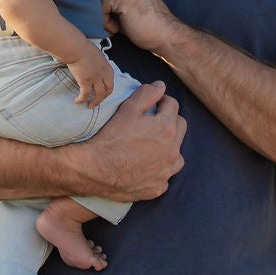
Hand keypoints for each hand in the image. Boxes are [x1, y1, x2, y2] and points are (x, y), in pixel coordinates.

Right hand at [67, 81, 185, 199]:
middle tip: (152, 123)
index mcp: (167, 129)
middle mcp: (172, 151)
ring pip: (177, 155)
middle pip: (180, 129)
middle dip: (169, 122)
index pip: (173, 106)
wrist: (95, 170)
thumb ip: (147, 94)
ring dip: (168, 148)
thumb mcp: (127, 110)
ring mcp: (166, 172)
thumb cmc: (110, 138)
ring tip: (151, 147)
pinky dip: (158, 171)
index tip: (154, 104)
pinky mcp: (157, 188)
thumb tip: (161, 86)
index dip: (162, 101)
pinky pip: (164, 177)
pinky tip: (145, 167)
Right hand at [68, 42, 114, 106]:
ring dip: (95, 102)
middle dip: (104, 97)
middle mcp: (103, 74)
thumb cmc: (83, 46)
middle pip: (108, 89)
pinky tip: (77, 101)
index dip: (108, 87)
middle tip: (98, 101)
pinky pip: (85, 94)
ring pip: (99, 95)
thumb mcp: (95, 53)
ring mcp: (95, 78)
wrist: (76, 47)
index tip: (103, 91)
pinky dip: (82, 99)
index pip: (111, 80)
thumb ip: (96, 60)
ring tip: (90, 106)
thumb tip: (91, 62)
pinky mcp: (86, 82)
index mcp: (106, 66)